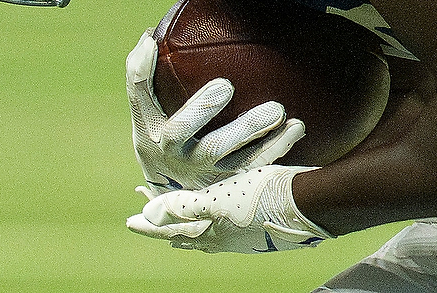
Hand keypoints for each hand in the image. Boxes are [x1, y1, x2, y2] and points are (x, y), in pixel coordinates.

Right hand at [126, 30, 306, 193]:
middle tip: (224, 86)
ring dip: (251, 131)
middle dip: (201, 108)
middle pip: (181, 132)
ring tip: (276, 110)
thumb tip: (150, 36)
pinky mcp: (229, 185)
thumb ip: (147, 78)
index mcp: (150, 130)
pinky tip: (297, 127)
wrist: (176, 199)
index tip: (153, 44)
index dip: (141, 72)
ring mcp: (202, 174)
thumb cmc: (166, 138)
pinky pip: (256, 166)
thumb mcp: (151, 115)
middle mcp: (171, 155)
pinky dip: (278, 147)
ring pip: (225, 155)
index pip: (139, 98)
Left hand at [126, 164, 329, 252]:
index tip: (129, 220)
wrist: (308, 204)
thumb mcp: (218, 200)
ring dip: (189, 226)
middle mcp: (223, 238)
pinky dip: (213, 225)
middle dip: (167, 227)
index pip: (169, 229)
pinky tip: (222, 220)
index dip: (149, 224)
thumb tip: (148, 214)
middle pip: (186, 235)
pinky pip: (226, 232)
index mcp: (209, 232)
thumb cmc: (262, 198)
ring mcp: (242, 237)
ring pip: (206, 235)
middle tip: (149, 219)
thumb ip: (184, 206)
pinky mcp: (259, 230)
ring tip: (180, 226)